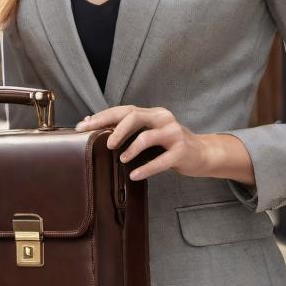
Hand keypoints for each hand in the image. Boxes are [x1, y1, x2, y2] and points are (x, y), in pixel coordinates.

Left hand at [75, 105, 255, 185]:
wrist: (202, 153)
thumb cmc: (168, 144)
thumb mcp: (148, 132)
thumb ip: (124, 127)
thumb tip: (89, 121)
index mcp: (152, 112)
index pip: (123, 110)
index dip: (101, 117)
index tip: (82, 127)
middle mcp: (162, 118)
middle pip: (133, 116)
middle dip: (114, 129)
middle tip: (104, 143)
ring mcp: (174, 133)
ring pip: (146, 137)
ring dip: (130, 149)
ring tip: (121, 159)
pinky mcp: (182, 150)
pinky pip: (160, 160)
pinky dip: (145, 168)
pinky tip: (133, 175)